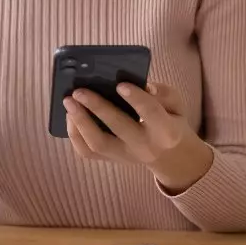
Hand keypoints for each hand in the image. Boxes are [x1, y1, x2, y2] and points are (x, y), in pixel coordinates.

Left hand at [64, 81, 213, 193]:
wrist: (169, 155)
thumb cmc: (170, 121)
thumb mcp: (177, 105)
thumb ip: (163, 93)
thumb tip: (143, 86)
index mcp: (166, 131)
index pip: (151, 113)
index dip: (136, 98)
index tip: (120, 84)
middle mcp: (144, 147)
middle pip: (118, 127)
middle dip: (97, 107)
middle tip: (79, 91)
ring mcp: (125, 156)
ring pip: (98, 144)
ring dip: (80, 121)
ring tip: (68, 102)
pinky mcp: (110, 160)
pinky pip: (87, 152)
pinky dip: (75, 134)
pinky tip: (70, 116)